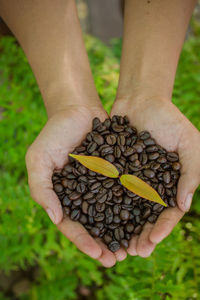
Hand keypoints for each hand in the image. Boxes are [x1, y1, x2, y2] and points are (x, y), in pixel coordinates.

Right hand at [26, 105, 126, 266]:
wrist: (78, 110)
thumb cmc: (54, 134)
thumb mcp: (38, 159)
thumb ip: (41, 189)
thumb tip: (56, 218)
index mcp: (62, 197)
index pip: (71, 224)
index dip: (83, 240)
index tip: (97, 253)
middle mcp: (82, 195)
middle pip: (93, 224)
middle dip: (104, 243)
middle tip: (117, 260)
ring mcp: (100, 185)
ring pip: (111, 213)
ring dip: (121, 232)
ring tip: (133, 248)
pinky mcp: (115, 174)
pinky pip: (124, 192)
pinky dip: (132, 207)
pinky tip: (143, 219)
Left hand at [111, 97, 199, 256]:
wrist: (141, 100)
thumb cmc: (169, 120)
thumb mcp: (189, 143)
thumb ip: (191, 173)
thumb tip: (184, 206)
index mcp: (169, 183)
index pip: (168, 212)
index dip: (162, 228)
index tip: (152, 241)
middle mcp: (149, 186)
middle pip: (146, 217)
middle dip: (141, 235)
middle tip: (134, 252)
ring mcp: (130, 180)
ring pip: (126, 209)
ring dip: (122, 228)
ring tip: (117, 245)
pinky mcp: (113, 171)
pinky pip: (108, 191)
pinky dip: (105, 207)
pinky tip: (98, 221)